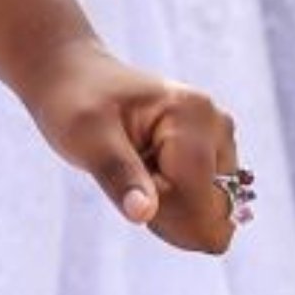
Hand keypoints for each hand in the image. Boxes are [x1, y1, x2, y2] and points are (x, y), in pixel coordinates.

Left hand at [20, 36, 245, 255]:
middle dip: (168, 211)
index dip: (164, 215)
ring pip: (208, 210)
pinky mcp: (214, 154)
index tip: (128, 196)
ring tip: (135, 169)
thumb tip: (143, 214)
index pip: (198, 197)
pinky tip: (147, 175)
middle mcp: (217, 126)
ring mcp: (220, 140)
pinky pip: (205, 204)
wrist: (75, 78)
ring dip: (170, 208)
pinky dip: (175, 204)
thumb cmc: (76, 101)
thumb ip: (118, 174)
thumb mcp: (85, 135)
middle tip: (127, 175)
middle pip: (210, 208)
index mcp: (191, 115)